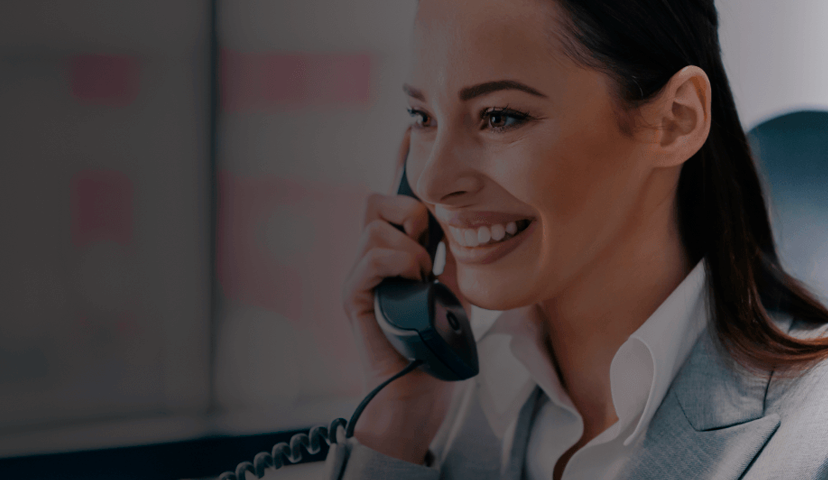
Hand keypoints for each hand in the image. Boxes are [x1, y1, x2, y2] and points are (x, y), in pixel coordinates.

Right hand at [339, 129, 460, 464]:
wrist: (424, 390)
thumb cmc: (441, 342)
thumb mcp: (460, 283)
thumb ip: (458, 250)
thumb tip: (474, 216)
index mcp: (398, 250)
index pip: (393, 195)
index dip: (399, 162)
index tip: (410, 131)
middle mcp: (373, 258)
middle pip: (378, 202)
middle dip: (410, 210)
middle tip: (433, 242)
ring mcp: (361, 276)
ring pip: (374, 224)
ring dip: (408, 241)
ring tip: (425, 272)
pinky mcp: (354, 296)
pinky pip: (369, 255)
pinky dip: (397, 260)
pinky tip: (414, 280)